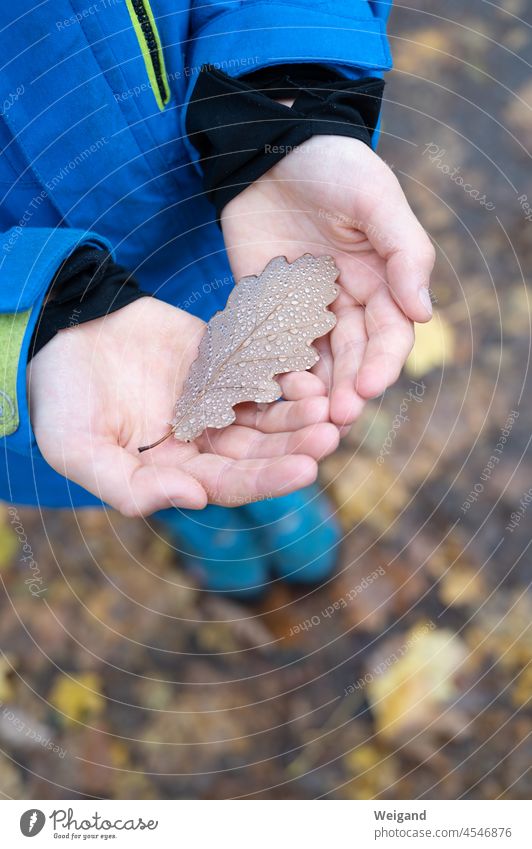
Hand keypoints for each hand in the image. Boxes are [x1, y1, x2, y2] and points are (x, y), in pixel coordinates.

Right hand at [28, 298, 338, 515]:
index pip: (232, 483)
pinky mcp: (220, 358)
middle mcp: (204, 439)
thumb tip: (193, 498)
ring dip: (298, 410)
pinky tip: (306, 368)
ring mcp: (215, 398)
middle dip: (295, 444)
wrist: (58, 333)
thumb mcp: (80, 451)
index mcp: (177, 470)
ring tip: (326, 402)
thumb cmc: (62, 401)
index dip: (268, 479)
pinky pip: (258, 366)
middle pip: (260, 449)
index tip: (307, 471)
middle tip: (329, 434)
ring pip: (267, 410)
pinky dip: (282, 369)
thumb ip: (129, 486)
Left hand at [221, 135, 434, 427]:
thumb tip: (424, 313)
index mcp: (381, 283)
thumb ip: (405, 251)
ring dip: (313, 392)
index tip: (369, 387)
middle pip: (352, 359)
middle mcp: (346, 304)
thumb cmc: (332, 166)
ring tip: (305, 416)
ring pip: (314, 364)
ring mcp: (304, 311)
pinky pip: (270, 348)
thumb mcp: (375, 198)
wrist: (269, 149)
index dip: (382, 364)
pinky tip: (267, 393)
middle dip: (347, 389)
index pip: (389, 336)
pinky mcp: (265, 310)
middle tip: (335, 417)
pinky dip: (272, 372)